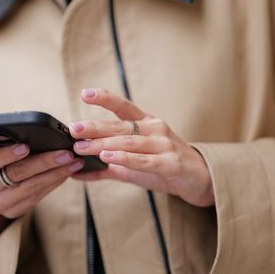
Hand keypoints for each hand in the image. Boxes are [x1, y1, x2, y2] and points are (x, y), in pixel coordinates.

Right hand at [0, 144, 83, 218]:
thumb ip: (3, 136)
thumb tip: (33, 129)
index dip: (7, 153)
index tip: (27, 146)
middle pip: (16, 174)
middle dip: (44, 162)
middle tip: (66, 153)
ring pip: (30, 188)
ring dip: (56, 174)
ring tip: (74, 162)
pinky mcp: (10, 212)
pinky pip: (36, 197)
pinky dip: (53, 183)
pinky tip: (66, 173)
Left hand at [70, 88, 214, 206]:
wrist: (200, 179)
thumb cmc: (164, 166)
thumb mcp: (135, 164)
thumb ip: (107, 167)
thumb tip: (77, 173)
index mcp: (146, 123)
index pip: (124, 106)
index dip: (105, 98)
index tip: (84, 94)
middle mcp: (155, 129)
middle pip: (121, 126)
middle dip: (95, 127)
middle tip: (74, 129)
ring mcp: (164, 144)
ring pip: (129, 142)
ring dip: (103, 144)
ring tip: (82, 147)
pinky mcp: (171, 163)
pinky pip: (144, 160)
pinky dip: (124, 158)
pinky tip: (107, 157)